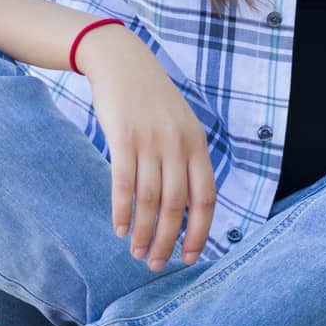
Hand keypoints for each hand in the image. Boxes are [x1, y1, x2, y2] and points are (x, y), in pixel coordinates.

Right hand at [81, 33, 216, 271]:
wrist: (122, 61)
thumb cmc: (151, 100)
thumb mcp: (180, 124)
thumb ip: (185, 159)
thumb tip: (187, 207)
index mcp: (197, 144)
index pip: (205, 198)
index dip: (199, 232)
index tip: (188, 257)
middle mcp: (178, 144)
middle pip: (177, 205)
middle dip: (167, 240)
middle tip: (155, 264)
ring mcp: (150, 140)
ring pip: (150, 199)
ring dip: (144, 232)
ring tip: (136, 252)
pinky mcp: (123, 137)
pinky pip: (123, 183)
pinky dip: (122, 211)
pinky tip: (119, 228)